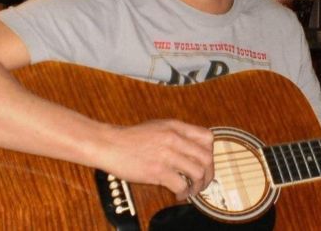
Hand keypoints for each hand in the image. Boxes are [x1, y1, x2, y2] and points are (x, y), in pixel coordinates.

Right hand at [97, 119, 213, 200]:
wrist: (110, 144)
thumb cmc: (130, 138)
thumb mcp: (157, 126)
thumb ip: (176, 134)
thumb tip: (193, 148)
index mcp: (175, 127)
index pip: (207, 137)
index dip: (210, 152)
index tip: (205, 162)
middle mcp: (174, 139)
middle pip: (206, 158)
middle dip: (208, 174)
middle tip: (203, 181)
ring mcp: (167, 155)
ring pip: (198, 173)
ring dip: (198, 186)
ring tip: (191, 190)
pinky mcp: (158, 171)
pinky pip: (182, 185)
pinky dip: (184, 194)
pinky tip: (179, 195)